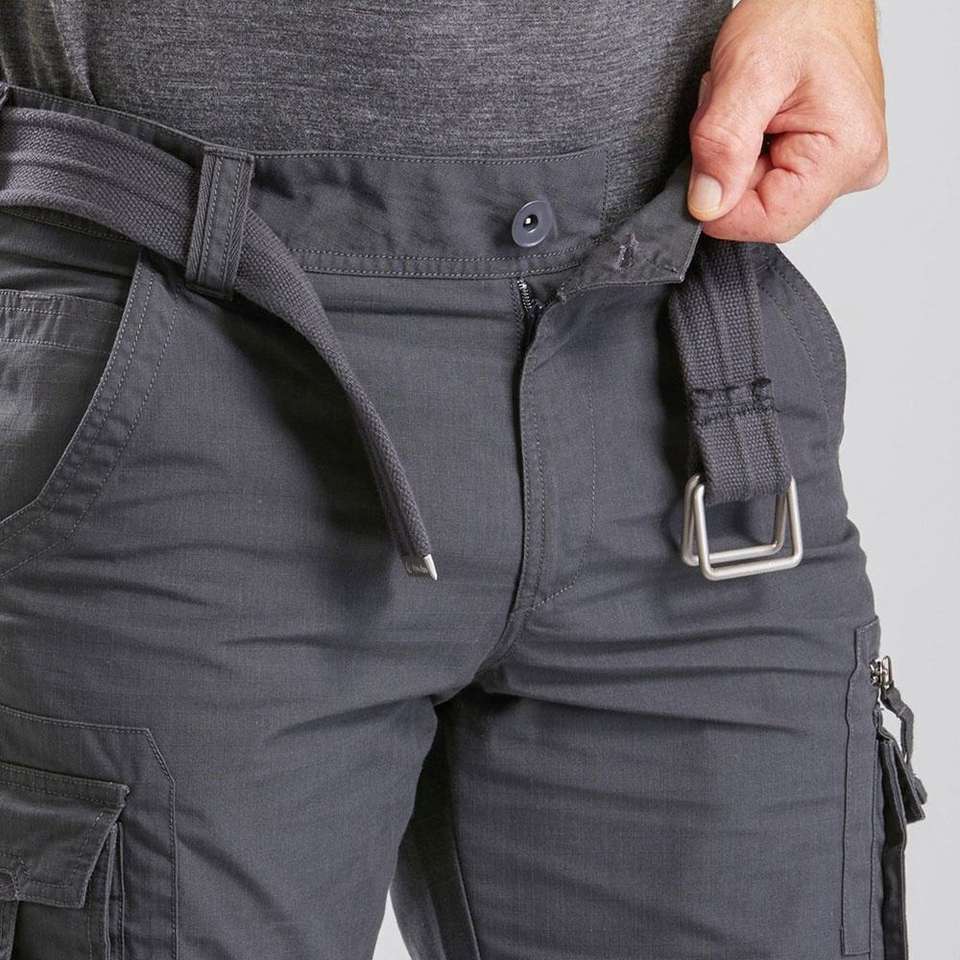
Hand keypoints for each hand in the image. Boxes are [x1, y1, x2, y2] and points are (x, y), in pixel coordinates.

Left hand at [687, 0, 886, 241]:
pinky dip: (745, 147)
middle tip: (729, 109)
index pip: (768, 222)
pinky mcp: (823, 159)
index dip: (720, 205)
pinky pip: (766, 175)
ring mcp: (840, 166)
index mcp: (845, 155)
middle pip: (761, 208)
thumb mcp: (747, 72)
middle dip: (727, 167)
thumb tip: (708, 205)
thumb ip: (723, 144)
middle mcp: (852, 169)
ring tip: (745, 102)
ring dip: (733, 154)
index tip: (702, 162)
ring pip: (757, 192)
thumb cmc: (799, 12)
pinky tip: (755, 111)